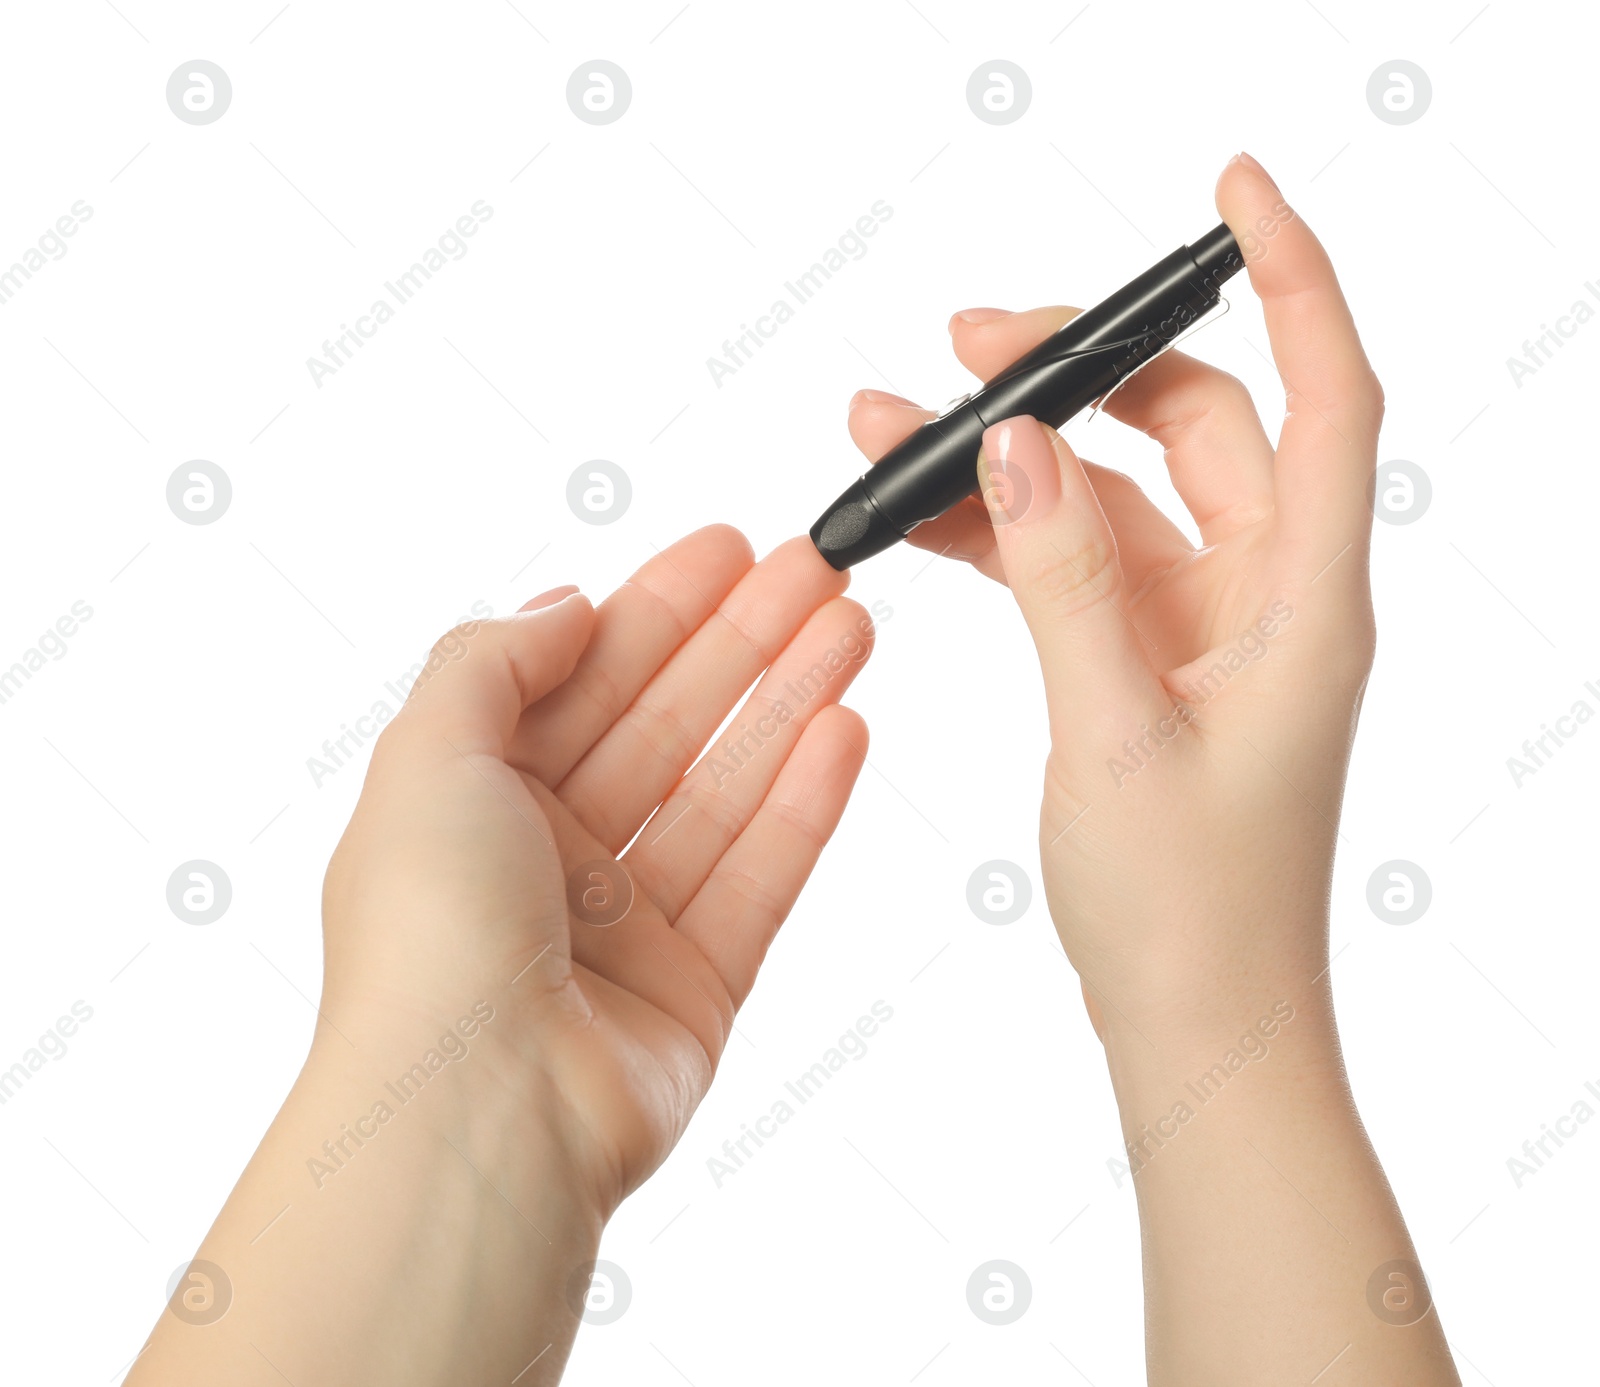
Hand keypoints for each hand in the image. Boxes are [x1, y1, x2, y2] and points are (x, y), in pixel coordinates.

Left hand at [321, 526, 873, 1213]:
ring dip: (789, 704)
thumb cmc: (427, 938)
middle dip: (743, 642)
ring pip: (725, 788)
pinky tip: (846, 729)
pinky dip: (804, 802)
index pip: (585, 677)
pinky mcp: (697, 987)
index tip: (730, 547)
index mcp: (476, 801)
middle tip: (817, 571)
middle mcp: (552, 858)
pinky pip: (761, 875)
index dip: (659, 607)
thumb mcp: (429, 754)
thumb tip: (568, 605)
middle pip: (668, 722)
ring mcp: (629, 926)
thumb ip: (495, 660)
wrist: (475, 1116)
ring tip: (854, 627)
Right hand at [846, 154, 1377, 1040]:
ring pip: (1114, 495)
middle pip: (1194, 425)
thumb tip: (1021, 447)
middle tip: (965, 346)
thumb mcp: (1116, 735)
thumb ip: (1067, 582)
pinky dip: (1007, 534)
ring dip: (1017, 457)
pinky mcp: (1145, 665)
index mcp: (1306, 603)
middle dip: (1081, 371)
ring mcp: (1202, 630)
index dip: (1291, 277)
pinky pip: (1075, 564)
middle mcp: (1265, 597)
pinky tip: (924, 518)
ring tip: (895, 429)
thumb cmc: (1189, 909)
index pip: (1323, 394)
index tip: (1230, 190)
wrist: (1193, 1021)